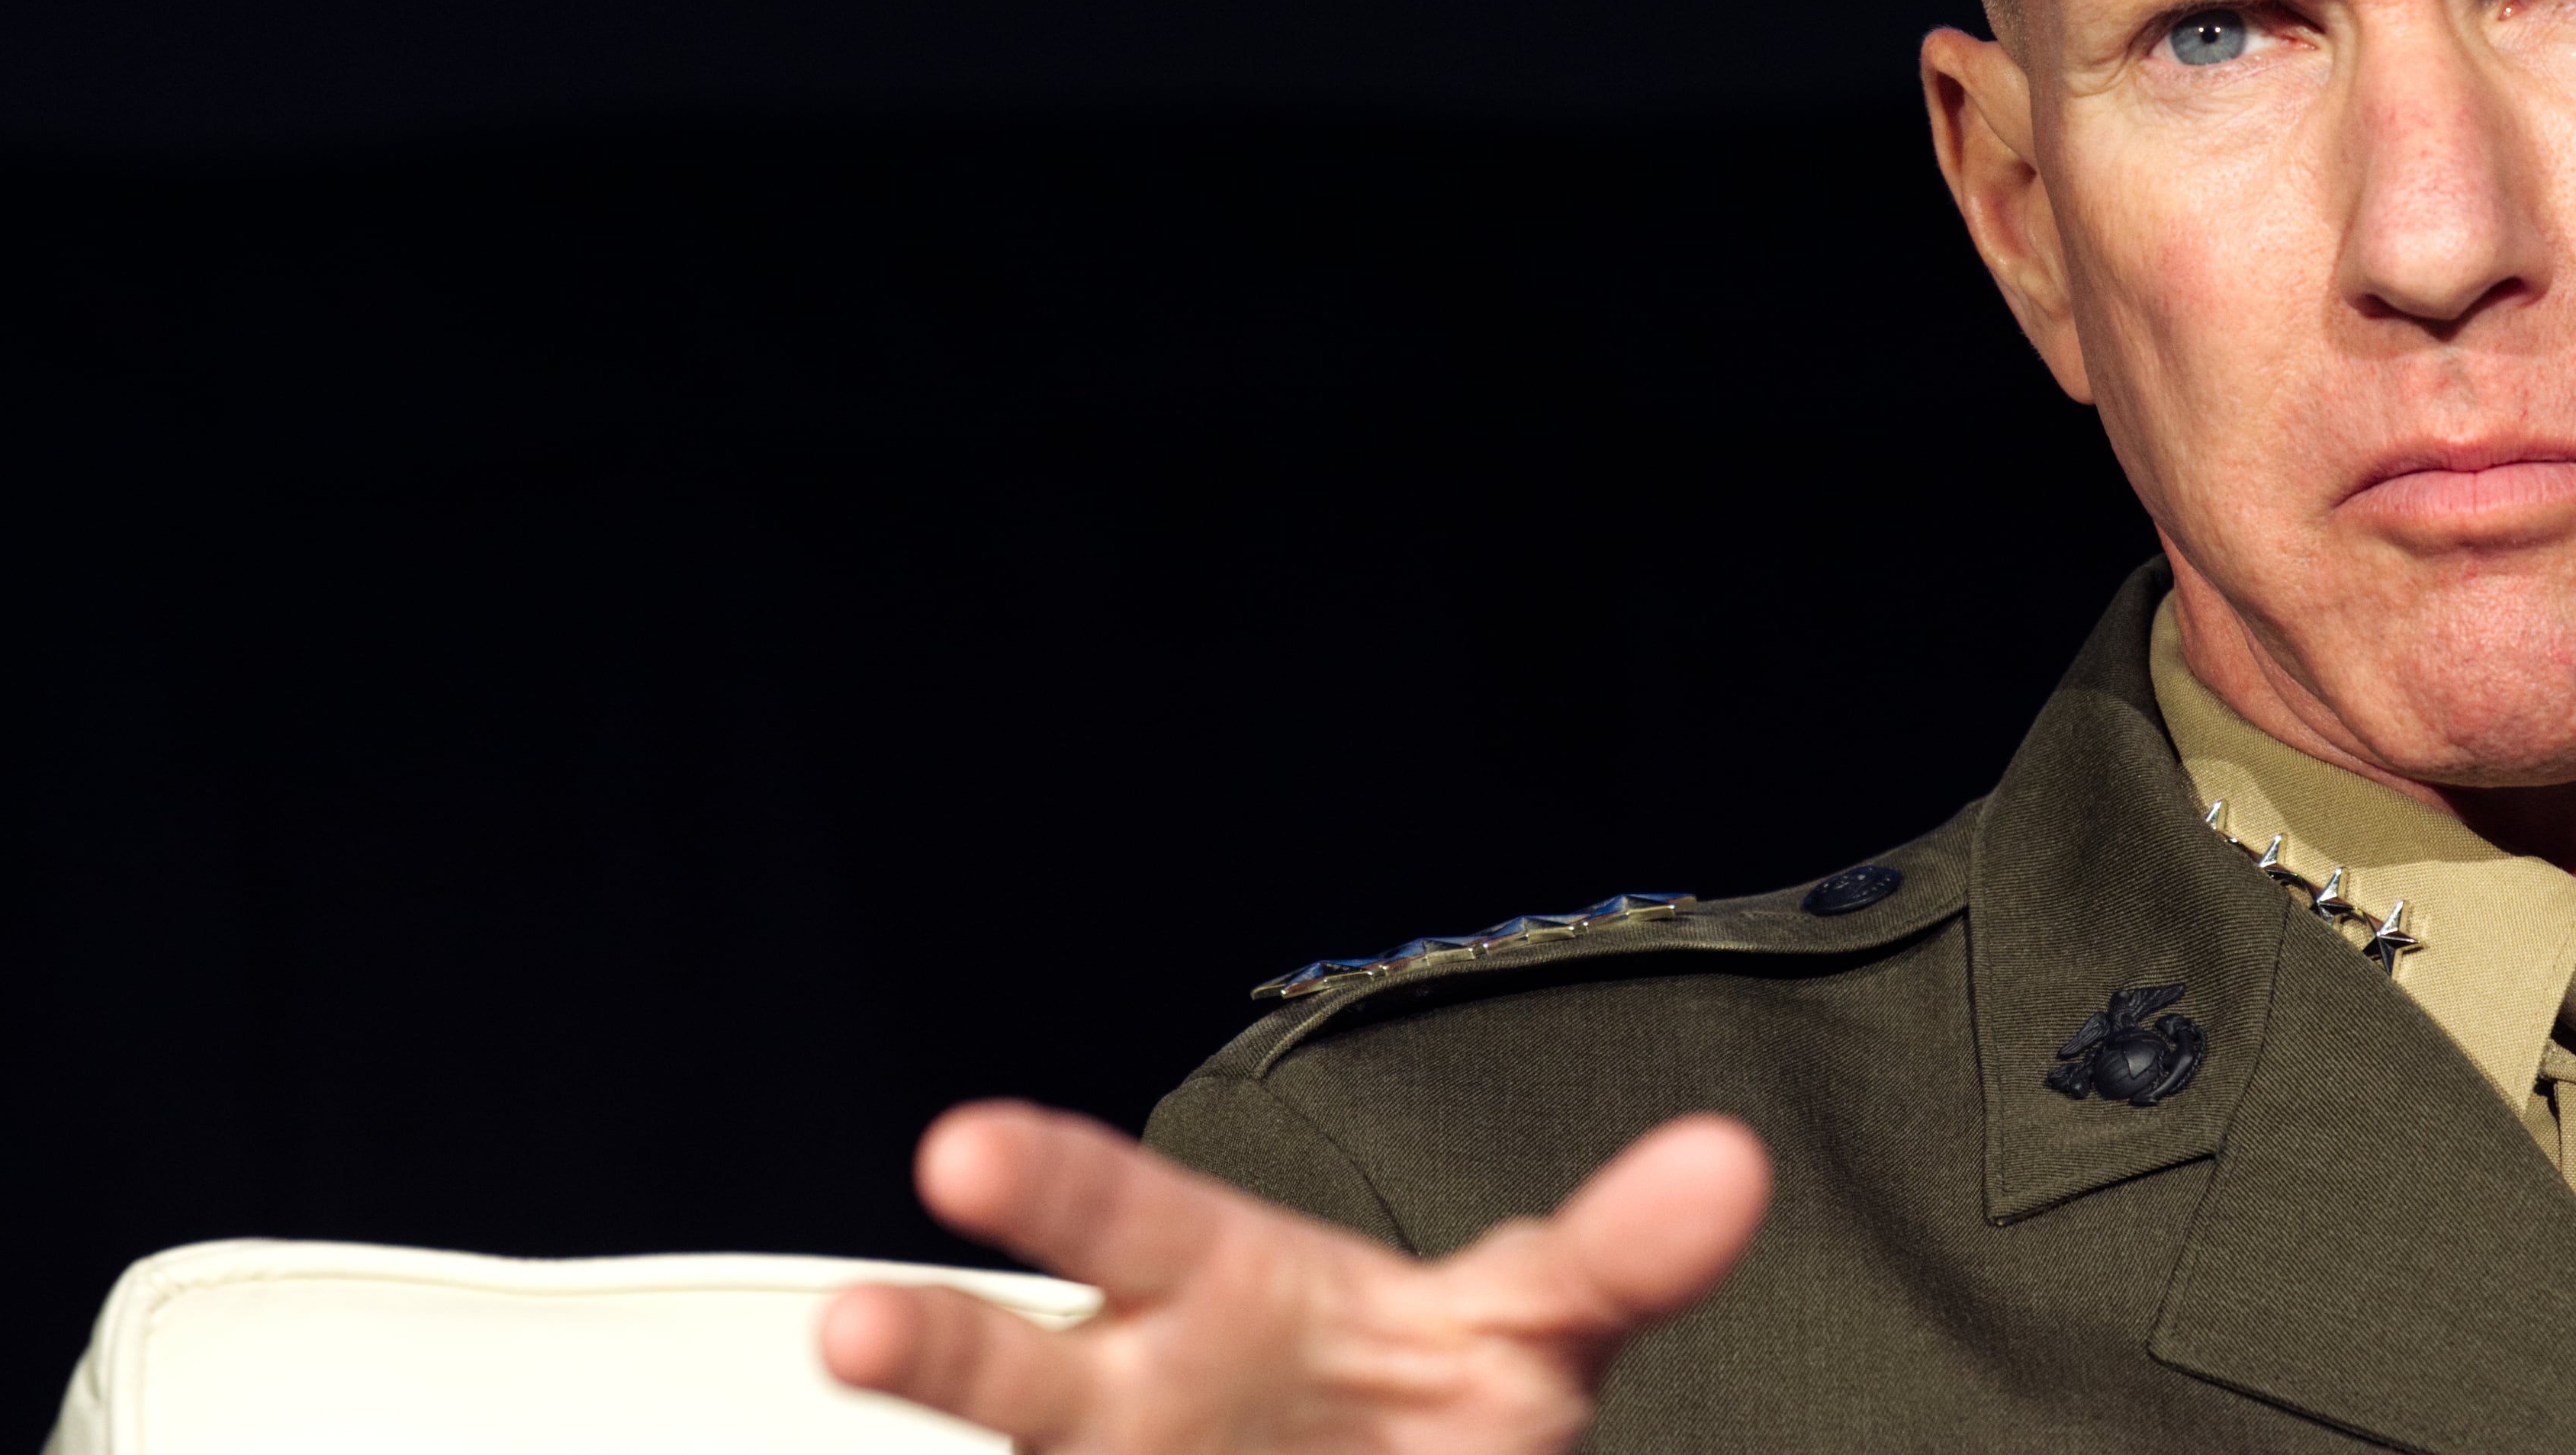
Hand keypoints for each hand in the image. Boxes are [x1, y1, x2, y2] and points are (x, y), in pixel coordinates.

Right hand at [819, 1100, 1771, 1451]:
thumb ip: (1614, 1253)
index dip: (1044, 1181)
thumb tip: (1727, 1168)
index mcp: (1217, 1293)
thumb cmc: (1414, 1407)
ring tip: (848, 1369)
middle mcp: (1135, 1397)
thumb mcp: (1528, 1330)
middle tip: (853, 1324)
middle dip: (940, 1342)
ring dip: (940, 1398)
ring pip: (1021, 1445)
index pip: (1125, 1215)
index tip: (960, 1149)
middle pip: (1027, 1364)